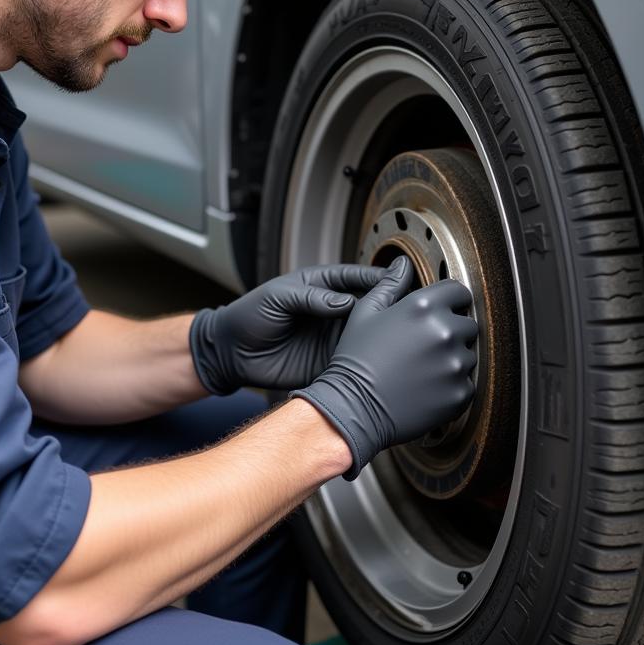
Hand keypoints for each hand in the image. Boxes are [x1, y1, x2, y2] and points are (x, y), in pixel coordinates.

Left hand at [189, 264, 387, 395]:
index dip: (380, 279)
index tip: (401, 279)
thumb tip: (346, 302)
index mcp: (323, 286)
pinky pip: (355, 362)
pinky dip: (369, 364)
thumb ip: (312, 297)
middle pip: (371, 307)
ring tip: (406, 338)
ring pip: (369, 335)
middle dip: (391, 307)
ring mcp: (334, 337)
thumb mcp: (278, 297)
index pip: (358, 279)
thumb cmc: (250, 315)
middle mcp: (334, 311)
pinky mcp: (330, 363)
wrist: (232, 352)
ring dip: (385, 337)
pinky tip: (385, 365)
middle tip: (411, 310)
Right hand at [291, 257, 477, 479]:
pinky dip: (452, 385)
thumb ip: (389, 285)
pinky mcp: (460, 393)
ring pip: (468, 354)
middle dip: (451, 330)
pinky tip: (426, 386)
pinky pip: (467, 383)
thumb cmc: (355, 360)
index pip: (458, 291)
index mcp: (423, 307)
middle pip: (467, 323)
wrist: (354, 407)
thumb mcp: (365, 313)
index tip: (440, 310)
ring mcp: (455, 364)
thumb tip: (403, 264)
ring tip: (422, 368)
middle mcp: (444, 332)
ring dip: (452, 358)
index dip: (449, 300)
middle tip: (423, 345)